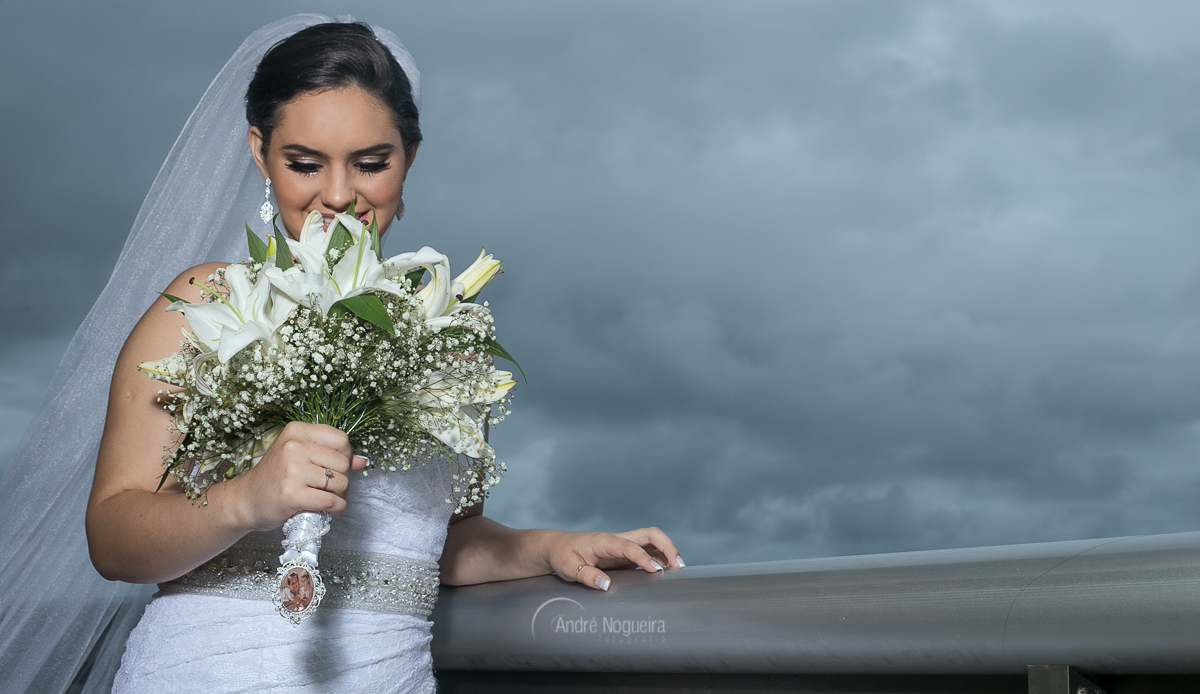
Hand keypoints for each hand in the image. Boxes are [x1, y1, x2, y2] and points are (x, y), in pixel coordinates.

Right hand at [226, 421, 367, 531]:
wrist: (245, 500)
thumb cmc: (275, 478)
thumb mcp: (300, 457)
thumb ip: (332, 455)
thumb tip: (362, 461)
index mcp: (297, 431)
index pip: (341, 439)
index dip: (345, 456)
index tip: (335, 467)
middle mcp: (294, 446)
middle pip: (343, 463)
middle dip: (343, 478)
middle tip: (330, 486)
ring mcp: (292, 470)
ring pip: (340, 483)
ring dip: (340, 494)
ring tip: (327, 496)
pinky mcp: (292, 494)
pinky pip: (331, 501)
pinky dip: (336, 507)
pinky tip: (329, 508)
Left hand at [545, 526, 683, 590]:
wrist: (558, 547)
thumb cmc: (563, 555)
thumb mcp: (568, 567)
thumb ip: (586, 575)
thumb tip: (606, 585)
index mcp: (604, 541)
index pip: (629, 546)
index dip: (644, 557)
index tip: (656, 571)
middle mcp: (618, 540)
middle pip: (649, 534)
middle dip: (667, 546)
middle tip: (679, 565)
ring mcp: (623, 546)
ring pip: (652, 542)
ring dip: (667, 552)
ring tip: (680, 570)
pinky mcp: (625, 555)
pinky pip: (648, 552)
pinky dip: (661, 559)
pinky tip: (668, 572)